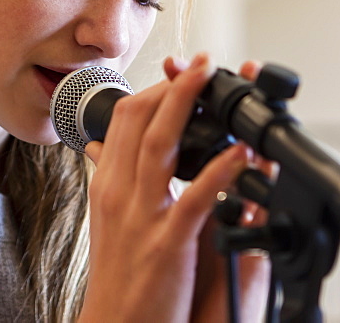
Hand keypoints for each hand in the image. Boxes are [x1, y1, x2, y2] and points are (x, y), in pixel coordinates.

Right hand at [78, 54, 257, 322]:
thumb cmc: (118, 277)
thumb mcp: (107, 220)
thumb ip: (111, 178)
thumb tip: (100, 145)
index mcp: (109, 185)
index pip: (124, 119)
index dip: (155, 90)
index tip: (182, 74)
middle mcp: (120, 193)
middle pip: (139, 120)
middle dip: (174, 87)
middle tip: (203, 63)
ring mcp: (141, 217)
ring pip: (161, 146)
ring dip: (189, 107)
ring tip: (215, 80)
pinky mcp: (166, 245)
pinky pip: (194, 199)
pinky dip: (218, 172)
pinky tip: (238, 153)